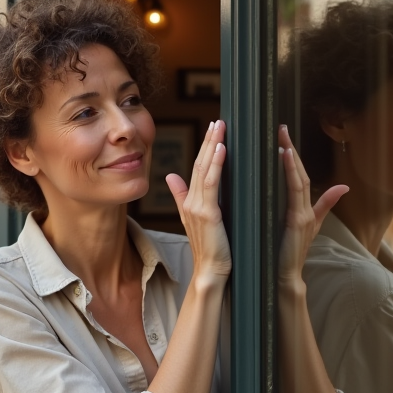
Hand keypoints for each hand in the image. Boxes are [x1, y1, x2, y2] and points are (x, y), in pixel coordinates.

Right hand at [166, 120, 230, 282]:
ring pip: (204, 169)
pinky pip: (211, 184)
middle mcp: (190, 202)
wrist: (210, 272)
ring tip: (220, 127)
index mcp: (190, 202)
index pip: (197, 168)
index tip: (213, 129)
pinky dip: (216, 165)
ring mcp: (197, 207)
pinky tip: (222, 149)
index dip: (204, 148)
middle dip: (209, 140)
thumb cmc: (211, 249)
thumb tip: (170, 176)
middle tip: (218, 120)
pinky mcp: (207, 214)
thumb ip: (182, 196)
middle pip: (199, 164)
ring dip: (212, 146)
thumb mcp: (196, 219)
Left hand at [277, 125, 347, 287]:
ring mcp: (303, 214)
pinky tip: (283, 156)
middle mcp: (307, 209)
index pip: (301, 176)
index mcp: (306, 209)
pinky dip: (290, 172)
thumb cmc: (290, 254)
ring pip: (299, 179)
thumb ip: (324, 207)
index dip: (295, 157)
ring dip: (291, 156)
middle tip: (280, 126)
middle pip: (301, 173)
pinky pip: (294, 191)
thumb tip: (343, 187)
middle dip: (291, 148)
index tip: (284, 137)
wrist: (286, 277)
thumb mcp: (309, 227)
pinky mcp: (297, 220)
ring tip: (281, 136)